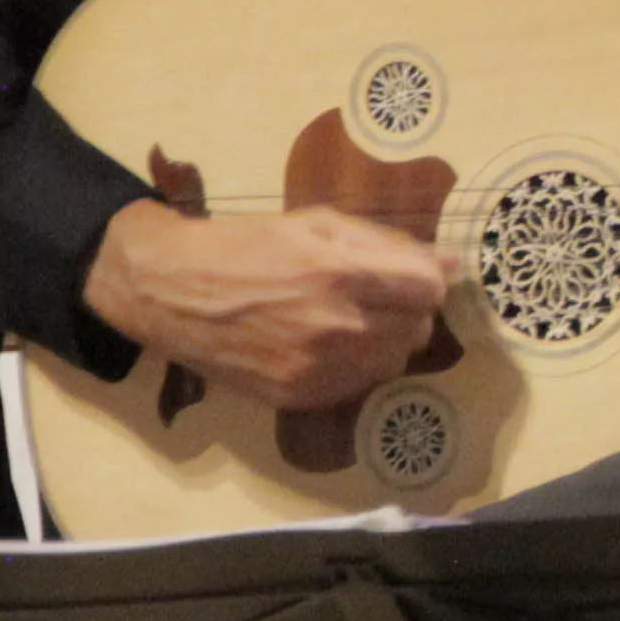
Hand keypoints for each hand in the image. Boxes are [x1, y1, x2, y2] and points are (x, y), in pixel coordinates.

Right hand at [82, 195, 453, 408]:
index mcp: (342, 274)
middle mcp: (336, 327)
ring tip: (346, 318)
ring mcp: (317, 368)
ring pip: (395, 361)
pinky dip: (356, 365)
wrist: (169, 291)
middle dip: (407, 308)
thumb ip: (388, 244)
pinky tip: (325, 344)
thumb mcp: (315, 223)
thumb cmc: (244, 245)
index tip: (407, 275)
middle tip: (373, 294)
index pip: (431, 289)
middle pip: (419, 328)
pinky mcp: (299, 396)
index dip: (425, 279)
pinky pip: (360, 385)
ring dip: (385, 339)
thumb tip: (450, 261)